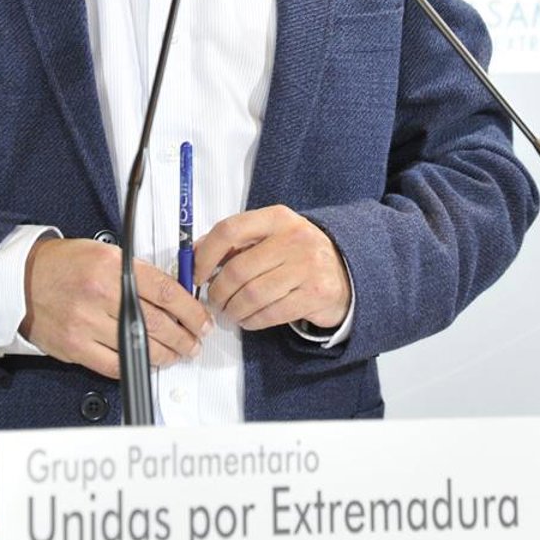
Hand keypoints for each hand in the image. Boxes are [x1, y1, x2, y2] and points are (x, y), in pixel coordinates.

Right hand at [20, 238, 211, 378]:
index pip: (165, 290)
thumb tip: (172, 294)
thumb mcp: (105, 253)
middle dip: (185, 336)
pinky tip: (147, 362)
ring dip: (166, 355)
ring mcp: (87, 322)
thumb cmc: (63, 264)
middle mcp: (101, 294)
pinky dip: (135, 365)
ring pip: (140, 347)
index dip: (190, 310)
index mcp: (112, 266)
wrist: (21, 279)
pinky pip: (114, 364)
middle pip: (158, 323)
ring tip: (177, 354)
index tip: (201, 319)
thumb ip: (136, 273)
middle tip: (195, 341)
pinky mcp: (75, 346)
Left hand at [191, 206, 350, 330]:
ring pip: (251, 296)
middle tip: (213, 301)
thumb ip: (235, 242)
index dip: (205, 255)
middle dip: (217, 292)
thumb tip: (194, 254)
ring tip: (229, 313)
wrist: (345, 270)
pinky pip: (270, 314)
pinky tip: (248, 319)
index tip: (197, 274)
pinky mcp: (315, 295)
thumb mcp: (271, 236)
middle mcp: (294, 238)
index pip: (230, 230)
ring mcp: (307, 267)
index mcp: (277, 218)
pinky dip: (252, 321)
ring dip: (233, 311)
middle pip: (237, 270)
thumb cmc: (297, 254)